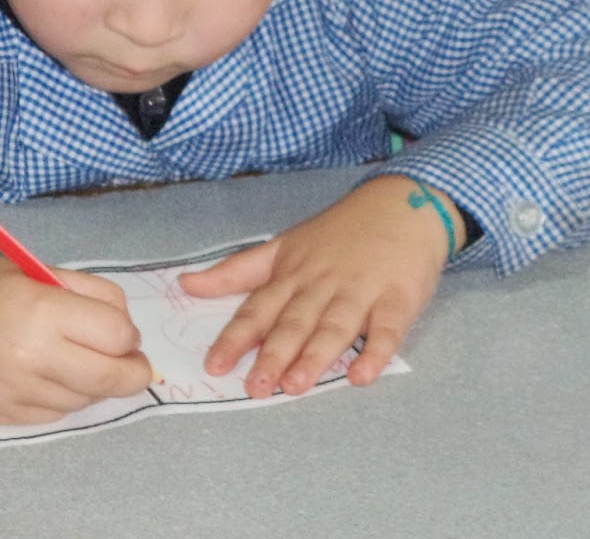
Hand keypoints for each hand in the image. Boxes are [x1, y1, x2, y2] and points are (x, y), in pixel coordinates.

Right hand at [0, 257, 151, 423]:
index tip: (125, 333)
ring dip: (95, 385)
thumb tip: (129, 334)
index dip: (129, 336)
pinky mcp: (0, 417)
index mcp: (43, 310)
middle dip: (133, 374)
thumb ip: (93, 295)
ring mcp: (14, 391)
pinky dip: (64, 399)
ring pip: (84, 400)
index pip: (117, 336)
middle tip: (135, 366)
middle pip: (109, 378)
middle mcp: (31, 356)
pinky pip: (54, 416)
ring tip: (80, 362)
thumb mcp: (41, 271)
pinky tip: (52, 378)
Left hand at [178, 175, 458, 398]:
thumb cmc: (342, 232)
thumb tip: (184, 284)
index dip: (237, 337)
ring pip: (336, 325)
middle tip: (257, 387)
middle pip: (296, 321)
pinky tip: (363, 376)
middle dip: (275, 354)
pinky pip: (387, 328)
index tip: (215, 365)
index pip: (260, 308)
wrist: (405, 204)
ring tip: (297, 384)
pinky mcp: (399, 298)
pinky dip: (376, 351)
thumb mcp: (285, 245)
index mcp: (293, 275)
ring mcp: (362, 291)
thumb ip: (238, 271)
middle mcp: (323, 285)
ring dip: (317, 354)